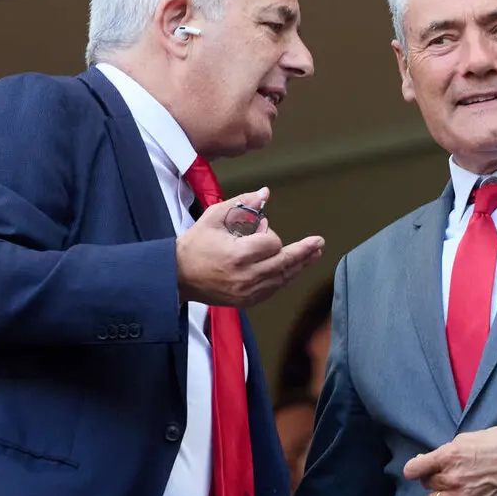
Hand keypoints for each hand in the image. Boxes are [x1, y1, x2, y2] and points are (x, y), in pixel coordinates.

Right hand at [176, 187, 324, 307]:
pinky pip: (273, 289)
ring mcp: (247, 292)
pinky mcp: (246, 302)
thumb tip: (265, 193)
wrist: (177, 275)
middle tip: (319, 243)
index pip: (272, 244)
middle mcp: (246, 276)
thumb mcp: (215, 217)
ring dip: (299, 266)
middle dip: (303, 252)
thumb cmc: (196, 244)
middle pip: (284, 263)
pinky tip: (294, 269)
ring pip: (282, 278)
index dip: (270, 235)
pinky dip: (284, 278)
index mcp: (238, 255)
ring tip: (314, 254)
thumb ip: (243, 204)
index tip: (259, 229)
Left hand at [403, 426, 496, 495]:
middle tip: (447, 472)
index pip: (414, 469)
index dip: (414, 468)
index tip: (417, 469)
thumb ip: (446, 451)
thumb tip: (427, 461)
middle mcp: (453, 478)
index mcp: (450, 455)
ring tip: (456, 486)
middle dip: (433, 478)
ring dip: (442, 494)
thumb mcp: (469, 437)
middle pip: (426, 485)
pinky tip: (466, 495)